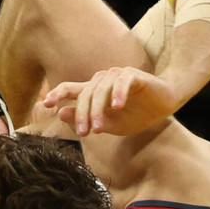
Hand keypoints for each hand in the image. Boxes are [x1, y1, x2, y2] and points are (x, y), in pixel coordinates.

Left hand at [43, 68, 179, 136]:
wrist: (163, 105)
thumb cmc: (137, 115)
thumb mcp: (111, 125)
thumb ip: (88, 120)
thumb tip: (61, 114)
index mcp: (94, 92)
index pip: (70, 89)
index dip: (57, 94)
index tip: (46, 105)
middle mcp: (102, 81)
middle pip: (85, 95)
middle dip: (82, 115)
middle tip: (84, 133)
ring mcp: (116, 76)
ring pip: (101, 91)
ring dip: (98, 110)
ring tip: (99, 129)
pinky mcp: (132, 75)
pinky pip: (121, 82)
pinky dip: (118, 94)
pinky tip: (117, 107)